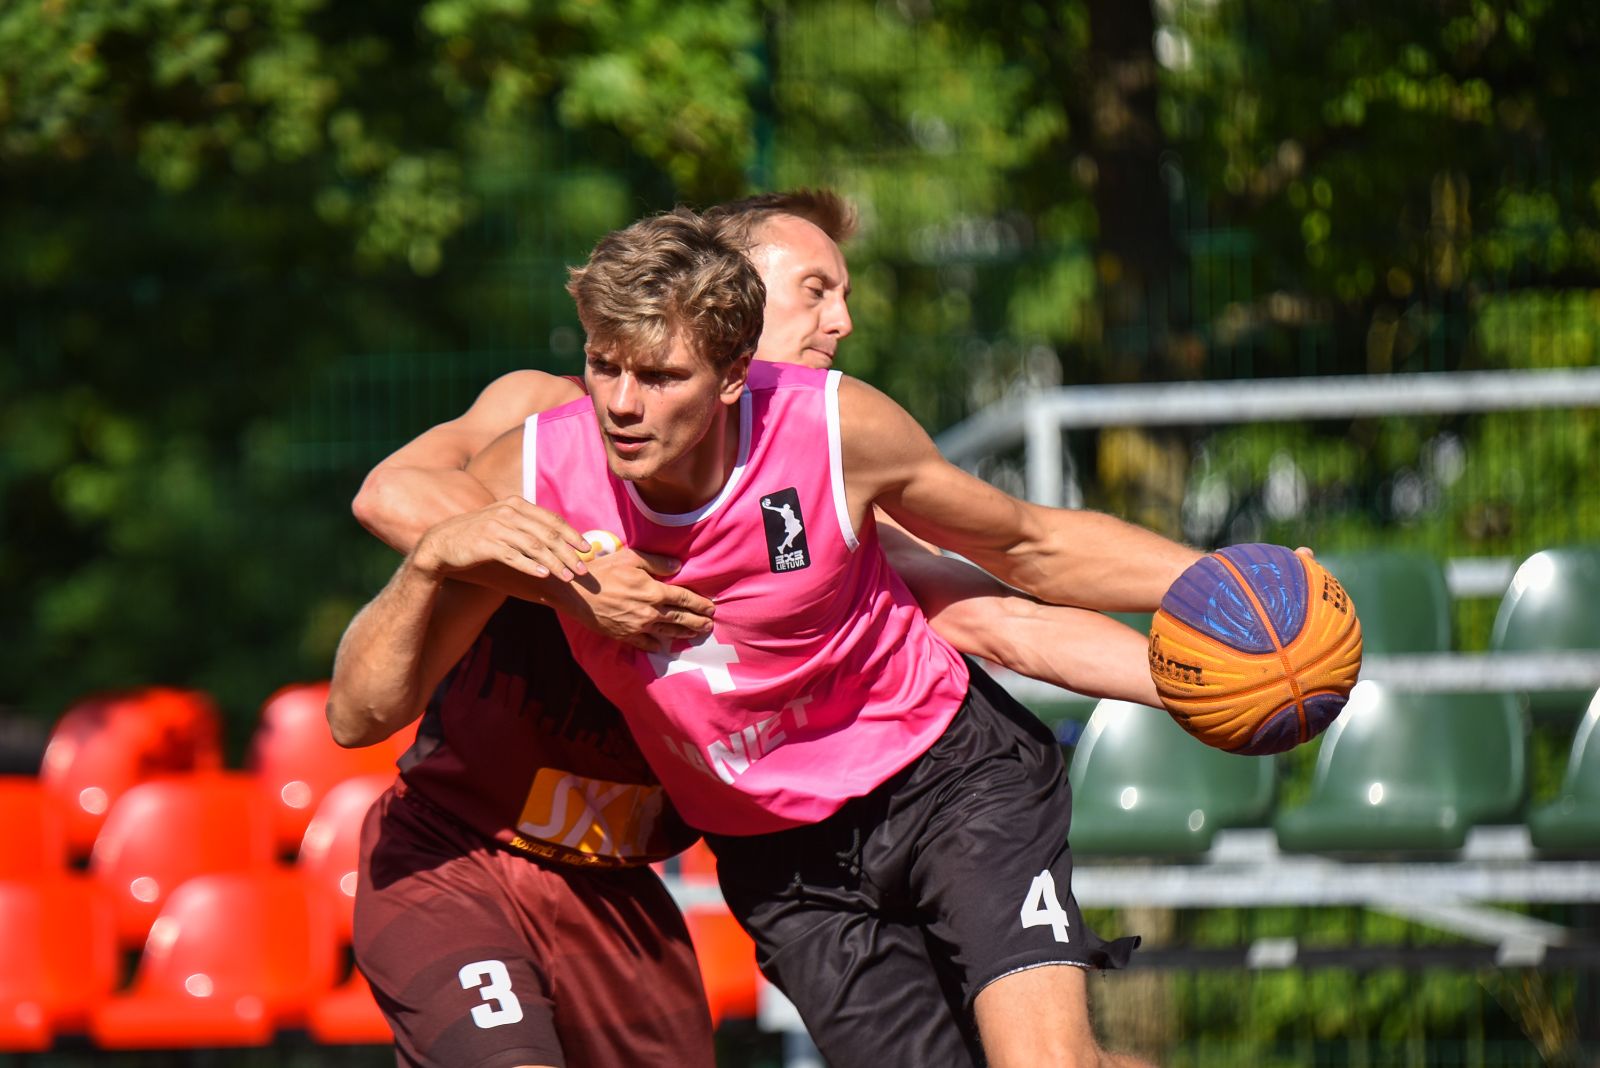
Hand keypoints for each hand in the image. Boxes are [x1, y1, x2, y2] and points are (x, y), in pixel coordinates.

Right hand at [410, 497, 593, 581]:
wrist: (441, 543)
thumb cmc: (477, 536)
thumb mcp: (503, 523)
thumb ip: (526, 526)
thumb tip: (557, 538)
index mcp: (516, 504)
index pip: (552, 519)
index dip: (572, 535)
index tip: (587, 549)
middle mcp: (508, 512)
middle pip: (547, 534)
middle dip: (569, 553)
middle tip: (583, 570)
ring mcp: (496, 527)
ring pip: (534, 546)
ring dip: (555, 563)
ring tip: (569, 577)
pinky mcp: (486, 544)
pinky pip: (514, 556)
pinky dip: (531, 566)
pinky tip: (544, 575)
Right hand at [557, 549, 715, 649]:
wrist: (577, 594)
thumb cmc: (603, 571)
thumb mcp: (631, 558)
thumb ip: (657, 563)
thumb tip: (678, 566)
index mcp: (654, 591)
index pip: (684, 598)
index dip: (700, 603)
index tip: (711, 608)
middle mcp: (650, 611)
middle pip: (680, 618)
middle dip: (697, 621)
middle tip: (709, 625)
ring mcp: (638, 626)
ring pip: (667, 631)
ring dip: (683, 633)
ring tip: (694, 633)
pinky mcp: (625, 635)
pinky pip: (645, 643)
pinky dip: (656, 644)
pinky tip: (663, 645)